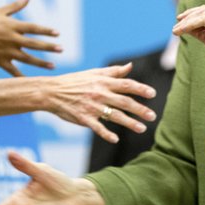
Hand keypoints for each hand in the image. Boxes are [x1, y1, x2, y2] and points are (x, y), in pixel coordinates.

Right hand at [0, 0, 60, 75]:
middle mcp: (11, 39)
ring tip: (53, 66)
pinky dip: (22, 77)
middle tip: (61, 49)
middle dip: (49, 47)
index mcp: (11, 25)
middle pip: (34, 44)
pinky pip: (13, 71)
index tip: (58, 34)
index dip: (46, 31)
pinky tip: (31, 81)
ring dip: (41, 63)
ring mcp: (5, 51)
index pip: (33, 28)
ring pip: (27, 59)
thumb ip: (15, 6)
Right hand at [38, 63, 156, 142]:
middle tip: (153, 116)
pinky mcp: (83, 118)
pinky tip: (116, 139)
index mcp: (103, 82)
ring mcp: (92, 106)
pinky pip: (97, 127)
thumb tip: (130, 66)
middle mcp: (99, 93)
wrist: (52, 92)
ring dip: (130, 123)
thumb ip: (113, 71)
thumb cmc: (74, 82)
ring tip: (142, 128)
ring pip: (114, 115)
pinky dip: (106, 133)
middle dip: (140, 109)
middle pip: (124, 102)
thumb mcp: (93, 73)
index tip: (153, 94)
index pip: (126, 84)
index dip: (140, 89)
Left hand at [172, 2, 204, 62]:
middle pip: (203, 10)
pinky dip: (189, 25)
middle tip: (176, 24)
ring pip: (200, 14)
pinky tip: (181, 30)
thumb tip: (185, 28)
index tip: (181, 22)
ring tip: (176, 30)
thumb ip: (200, 32)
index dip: (194, 16)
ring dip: (186, 22)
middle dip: (188, 17)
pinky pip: (201, 19)